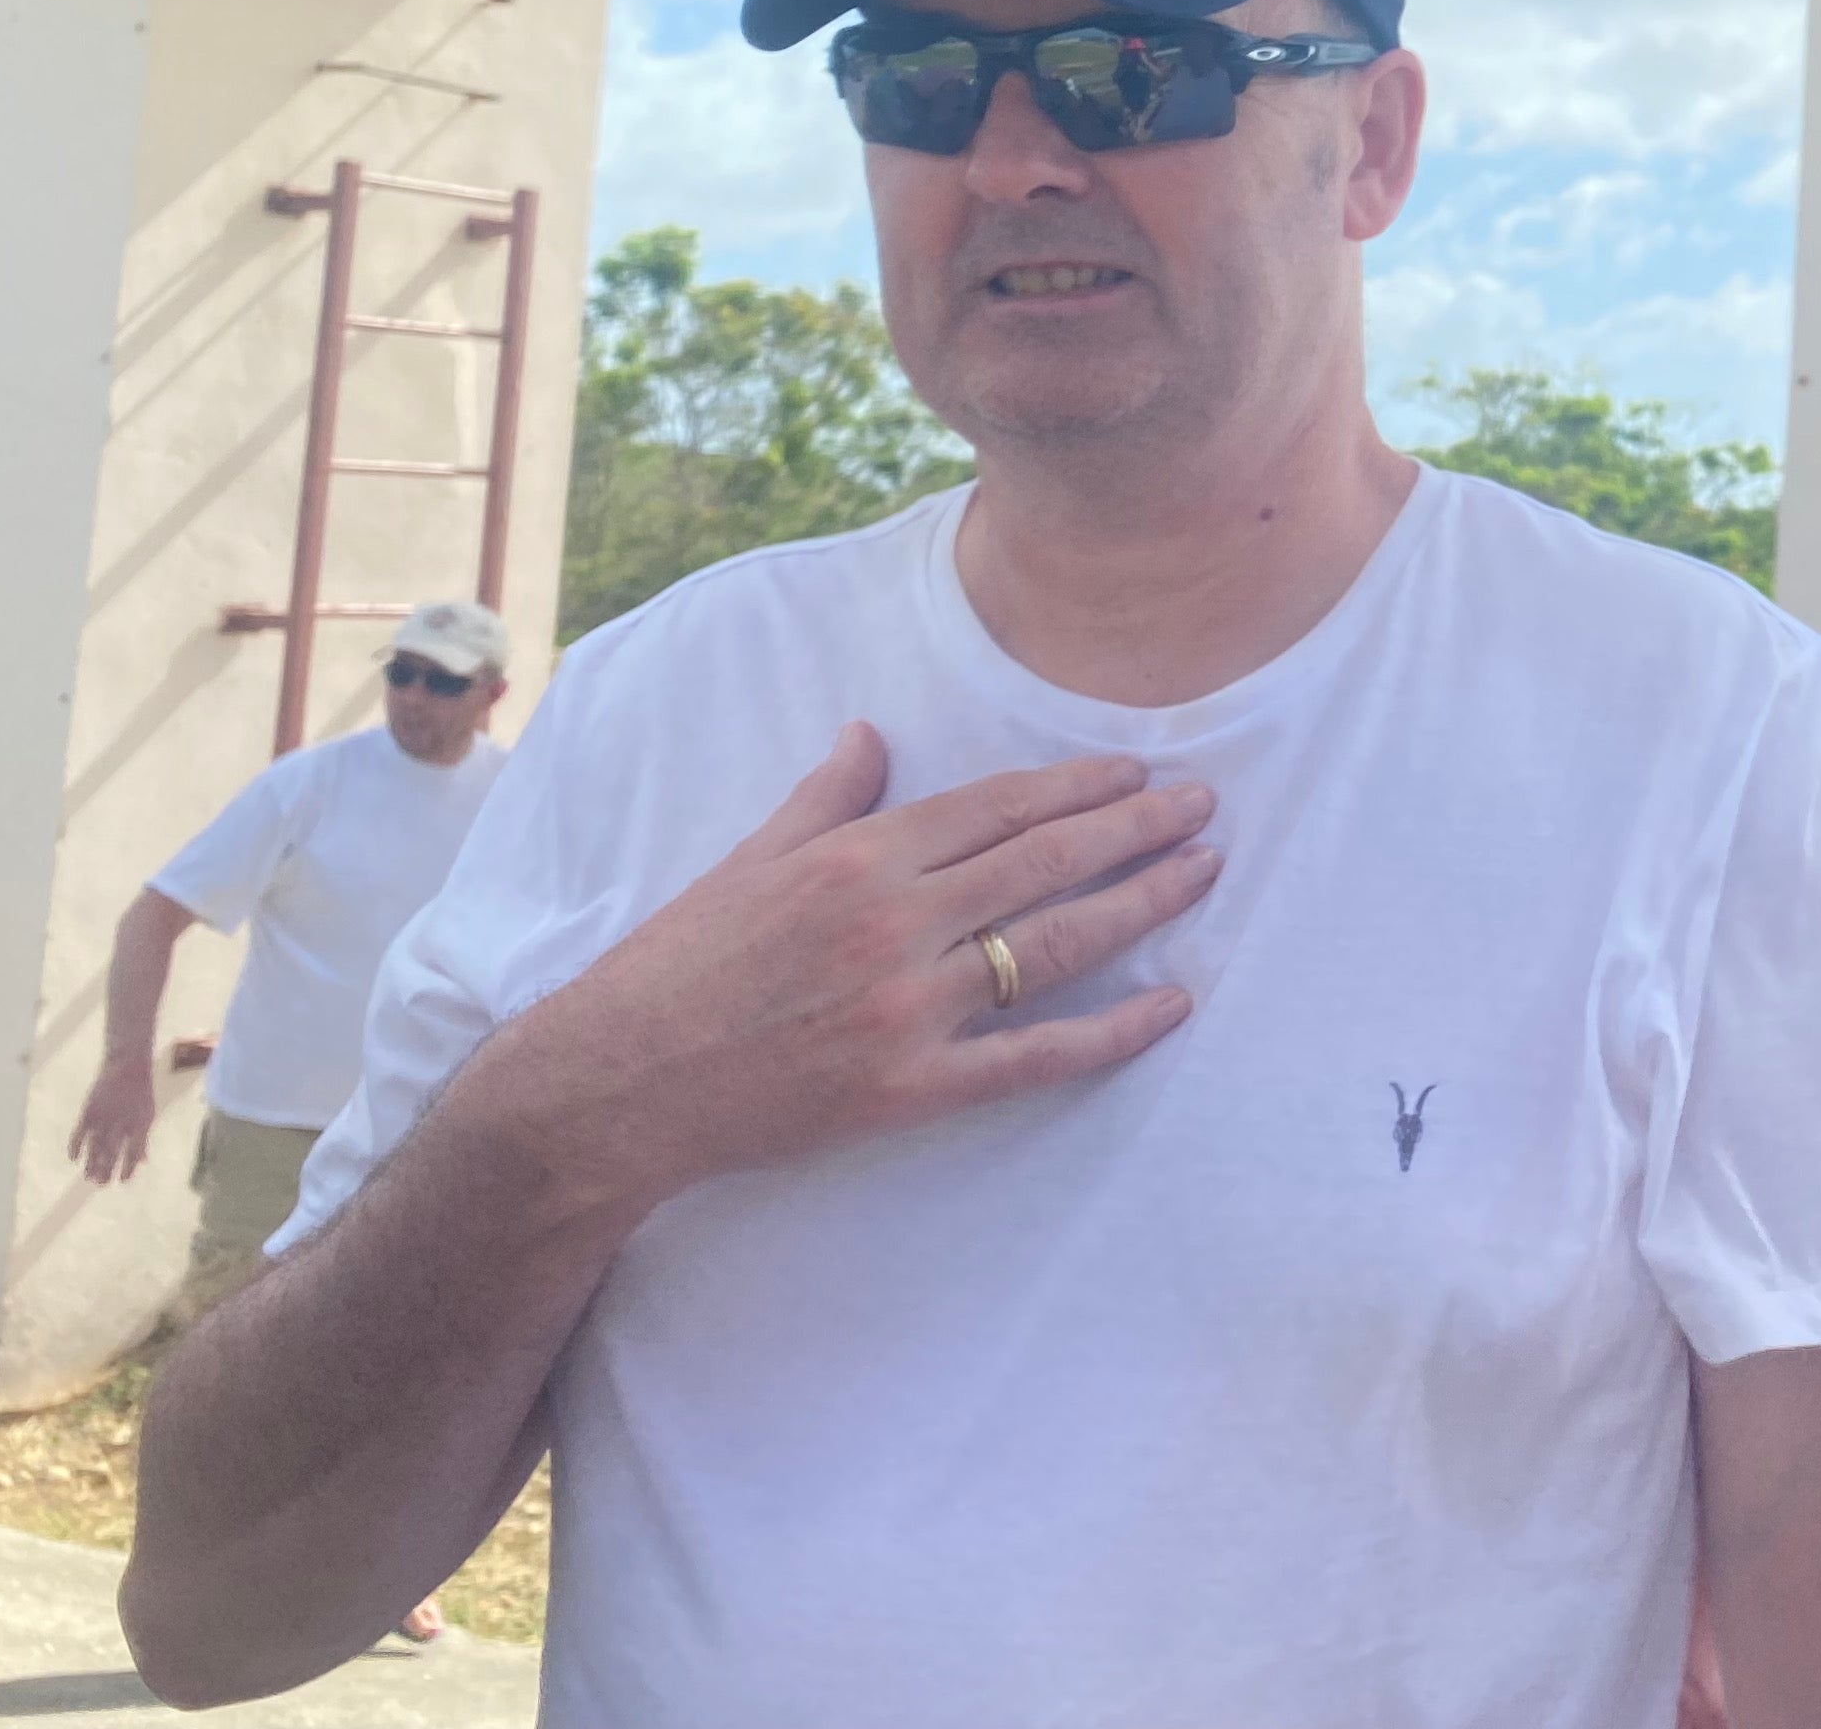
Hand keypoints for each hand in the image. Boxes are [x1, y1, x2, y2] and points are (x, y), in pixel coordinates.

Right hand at [71, 1059, 159, 1184]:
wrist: (127, 1066)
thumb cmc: (140, 1093)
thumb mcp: (148, 1114)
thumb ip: (143, 1139)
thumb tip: (143, 1162)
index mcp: (140, 1124)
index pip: (132, 1153)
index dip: (127, 1168)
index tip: (122, 1182)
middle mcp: (121, 1123)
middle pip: (111, 1153)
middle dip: (105, 1170)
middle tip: (100, 1184)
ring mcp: (104, 1118)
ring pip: (94, 1147)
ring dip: (90, 1164)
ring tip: (88, 1178)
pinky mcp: (89, 1111)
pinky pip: (79, 1134)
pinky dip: (75, 1147)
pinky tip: (73, 1159)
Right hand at [460, 723, 1218, 1220]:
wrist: (614, 1087)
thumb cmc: (676, 966)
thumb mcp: (749, 860)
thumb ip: (827, 798)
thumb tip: (871, 732)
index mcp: (856, 858)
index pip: (996, 807)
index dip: (1077, 784)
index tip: (1138, 769)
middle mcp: (893, 924)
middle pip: (1044, 862)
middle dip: (1136, 827)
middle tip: (1206, 804)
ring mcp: (907, 1010)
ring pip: (1054, 945)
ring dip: (1142, 903)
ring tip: (1204, 871)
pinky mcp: (910, 1089)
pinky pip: (1035, 1059)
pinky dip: (1113, 1033)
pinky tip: (1173, 1005)